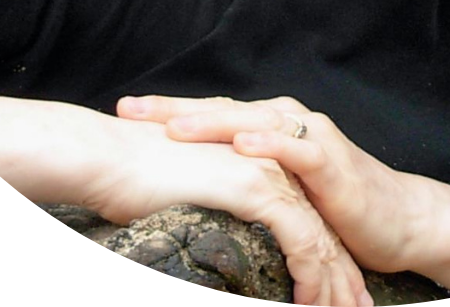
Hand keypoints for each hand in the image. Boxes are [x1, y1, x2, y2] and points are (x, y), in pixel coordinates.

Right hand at [0, 91, 369, 306]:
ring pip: (318, 237)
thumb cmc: (132, 177)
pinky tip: (312, 305)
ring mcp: (267, 174)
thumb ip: (208, 207)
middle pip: (319, 227)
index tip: (337, 291)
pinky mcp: (258, 189)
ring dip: (334, 283)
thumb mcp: (183, 194)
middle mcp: (269, 164)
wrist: (110, 157)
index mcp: (254, 163)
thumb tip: (206, 234)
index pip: (302, 216)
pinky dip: (312, 277)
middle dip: (340, 274)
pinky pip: (301, 241)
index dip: (321, 256)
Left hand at [117, 94, 446, 278]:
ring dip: (213, 121)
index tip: (123, 113)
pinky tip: (242, 143)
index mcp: (270, 126)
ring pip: (254, 122)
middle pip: (223, 110)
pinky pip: (297, 151)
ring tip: (173, 125)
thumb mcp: (279, 192)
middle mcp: (288, 122)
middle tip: (129, 109)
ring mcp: (311, 138)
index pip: (211, 113)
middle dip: (174, 109)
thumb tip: (191, 189)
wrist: (399, 219)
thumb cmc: (335, 207)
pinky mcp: (331, 163)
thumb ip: (244, 181)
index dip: (168, 112)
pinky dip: (269, 144)